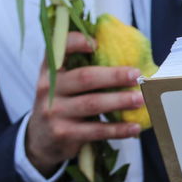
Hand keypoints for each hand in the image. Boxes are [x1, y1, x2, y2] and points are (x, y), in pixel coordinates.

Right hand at [23, 32, 143, 175]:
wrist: (41, 139)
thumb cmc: (62, 102)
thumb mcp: (62, 83)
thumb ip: (81, 67)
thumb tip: (125, 54)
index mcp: (50, 70)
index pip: (59, 49)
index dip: (76, 42)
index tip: (97, 42)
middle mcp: (49, 89)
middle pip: (85, 77)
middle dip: (114, 76)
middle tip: (136, 75)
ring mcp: (54, 112)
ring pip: (92, 104)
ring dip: (120, 101)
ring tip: (140, 99)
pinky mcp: (64, 134)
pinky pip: (96, 130)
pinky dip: (118, 129)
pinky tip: (134, 127)